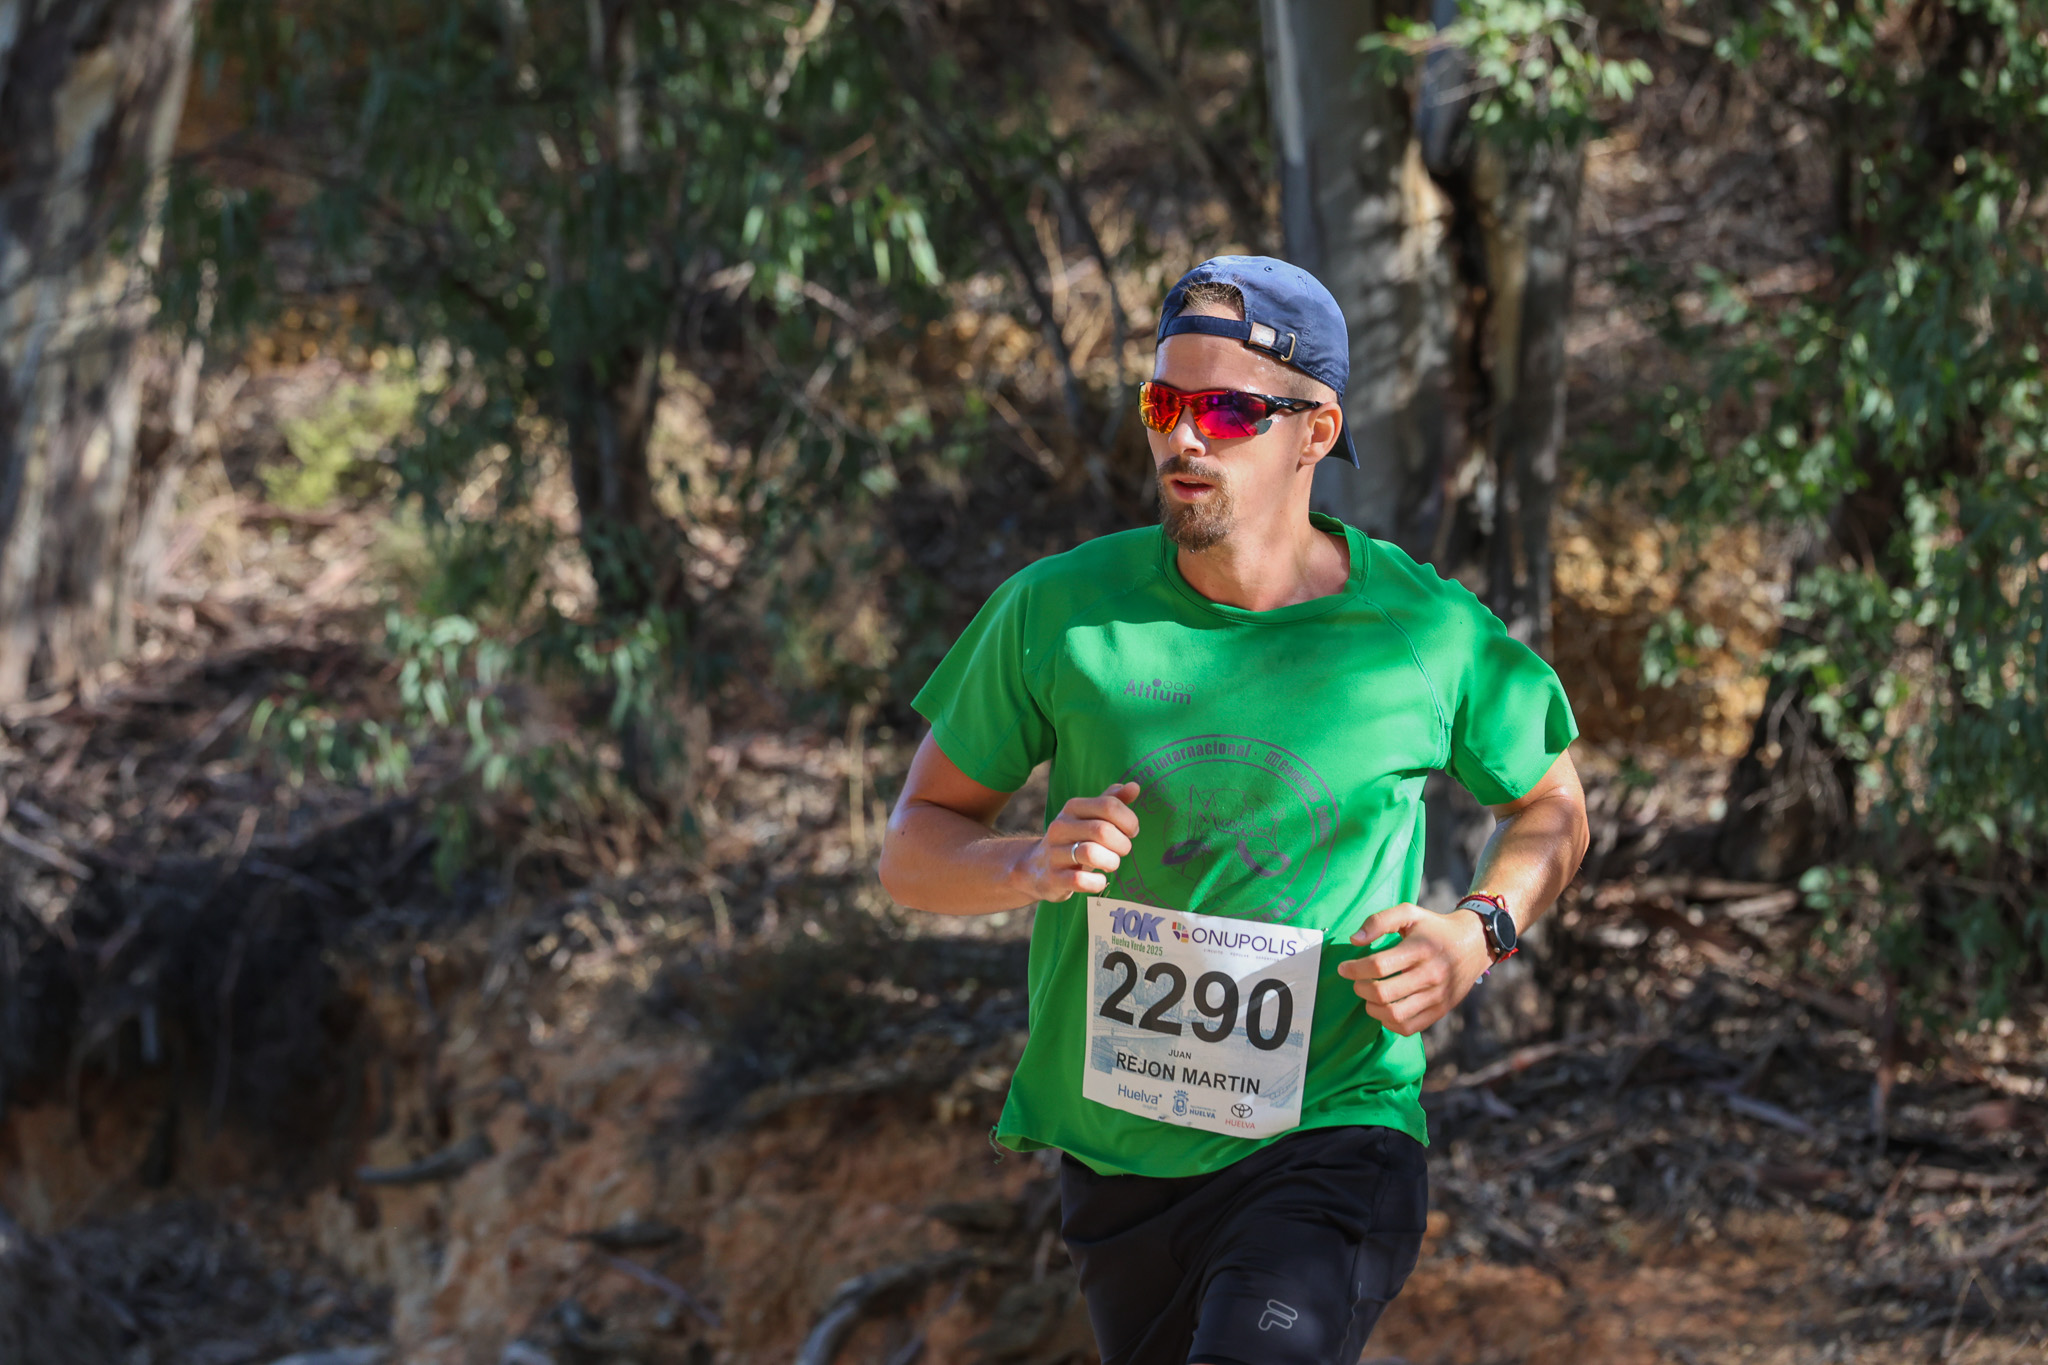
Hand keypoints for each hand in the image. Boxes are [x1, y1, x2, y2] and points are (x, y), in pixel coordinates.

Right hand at [1016, 782, 1140, 901]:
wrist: (1036, 867)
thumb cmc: (1074, 839)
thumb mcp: (1090, 817)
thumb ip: (1112, 801)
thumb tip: (1134, 786)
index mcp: (1073, 807)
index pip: (1108, 805)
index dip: (1128, 820)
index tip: (1131, 831)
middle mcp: (1061, 827)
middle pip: (1102, 830)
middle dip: (1122, 844)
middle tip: (1123, 850)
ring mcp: (1054, 853)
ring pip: (1091, 854)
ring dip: (1111, 862)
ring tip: (1112, 864)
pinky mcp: (1053, 878)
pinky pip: (1080, 880)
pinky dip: (1097, 882)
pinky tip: (1099, 880)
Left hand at [1336, 903, 1492, 1036]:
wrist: (1475, 943)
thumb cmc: (1435, 927)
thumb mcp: (1410, 913)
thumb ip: (1379, 921)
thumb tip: (1355, 940)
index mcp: (1420, 949)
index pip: (1378, 965)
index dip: (1354, 969)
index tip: (1344, 968)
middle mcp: (1430, 974)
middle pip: (1383, 993)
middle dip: (1360, 988)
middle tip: (1357, 982)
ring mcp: (1437, 995)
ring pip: (1394, 1014)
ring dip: (1372, 1008)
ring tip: (1369, 997)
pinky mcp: (1441, 1010)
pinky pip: (1409, 1027)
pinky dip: (1390, 1023)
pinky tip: (1385, 1009)